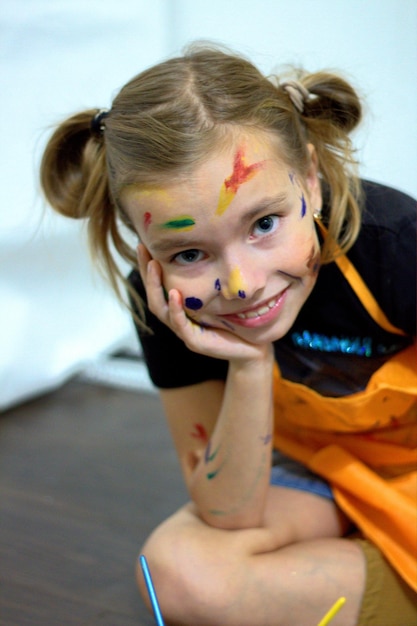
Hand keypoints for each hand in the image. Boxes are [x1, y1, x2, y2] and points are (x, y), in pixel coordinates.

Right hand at [137, 244, 271, 363]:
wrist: (252, 349)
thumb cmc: (236, 321)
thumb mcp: (219, 296)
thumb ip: (207, 280)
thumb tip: (205, 248)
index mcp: (180, 310)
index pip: (158, 287)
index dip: (148, 267)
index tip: (143, 244)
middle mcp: (178, 321)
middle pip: (153, 296)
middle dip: (146, 272)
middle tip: (142, 248)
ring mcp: (185, 333)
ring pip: (160, 310)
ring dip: (156, 286)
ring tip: (154, 265)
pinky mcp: (196, 342)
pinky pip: (181, 325)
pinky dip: (175, 310)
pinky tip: (173, 294)